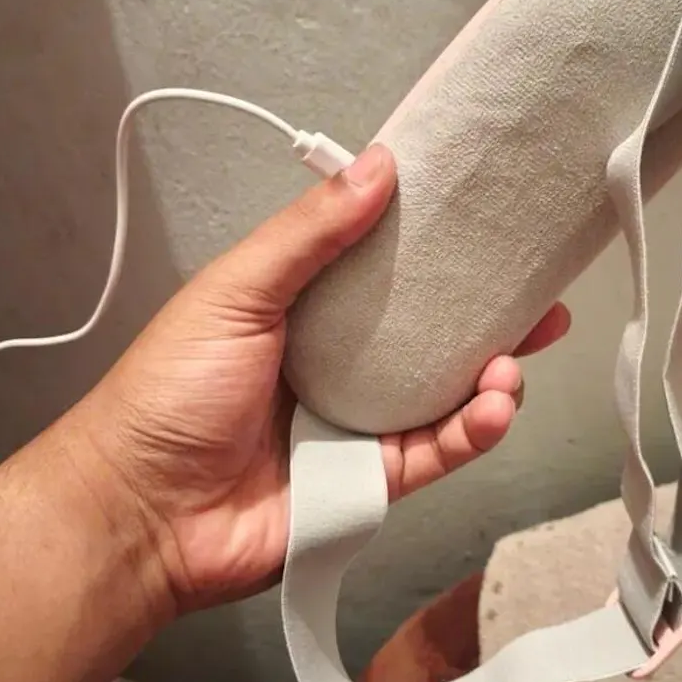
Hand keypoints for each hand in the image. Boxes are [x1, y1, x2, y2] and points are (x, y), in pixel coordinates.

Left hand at [76, 145, 568, 617]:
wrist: (141, 514)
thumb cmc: (168, 395)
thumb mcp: (236, 293)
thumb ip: (309, 235)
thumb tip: (377, 167)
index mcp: (302, 311)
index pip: (384, 270)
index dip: (435, 249)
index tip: (488, 223)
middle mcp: (337, 365)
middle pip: (429, 335)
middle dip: (488, 317)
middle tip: (540, 296)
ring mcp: (357, 426)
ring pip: (445, 396)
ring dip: (492, 376)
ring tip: (516, 358)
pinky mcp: (371, 484)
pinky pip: (437, 452)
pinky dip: (474, 431)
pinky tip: (497, 406)